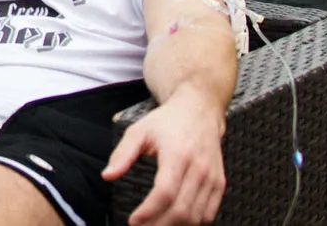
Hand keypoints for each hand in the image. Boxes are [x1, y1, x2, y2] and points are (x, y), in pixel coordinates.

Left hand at [102, 96, 225, 225]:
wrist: (199, 111)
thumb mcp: (139, 131)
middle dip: (159, 225)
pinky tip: (175, 222)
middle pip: (182, 210)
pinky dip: (192, 223)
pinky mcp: (219, 183)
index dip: (149, 212)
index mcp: (178, 155)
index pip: (165, 193)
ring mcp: (212, 178)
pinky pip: (209, 213)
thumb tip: (107, 176)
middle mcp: (198, 168)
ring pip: (196, 216)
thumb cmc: (168, 121)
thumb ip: (122, 154)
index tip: (133, 221)